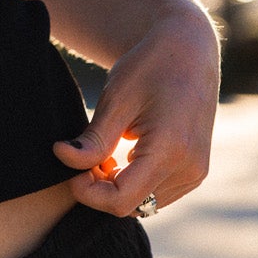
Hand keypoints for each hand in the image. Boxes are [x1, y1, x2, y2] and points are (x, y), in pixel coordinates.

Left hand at [51, 10, 219, 216]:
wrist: (188, 51)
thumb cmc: (150, 68)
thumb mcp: (116, 99)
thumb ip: (92, 139)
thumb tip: (61, 159)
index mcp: (170, 151)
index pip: (120, 200)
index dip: (87, 192)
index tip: (72, 167)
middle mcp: (189, 168)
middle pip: (131, 205)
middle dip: (100, 188)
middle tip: (85, 155)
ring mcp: (196, 173)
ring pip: (144, 204)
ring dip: (117, 187)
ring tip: (105, 151)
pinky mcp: (195, 172)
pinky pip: (157, 194)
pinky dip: (134, 183)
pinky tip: (123, 154)